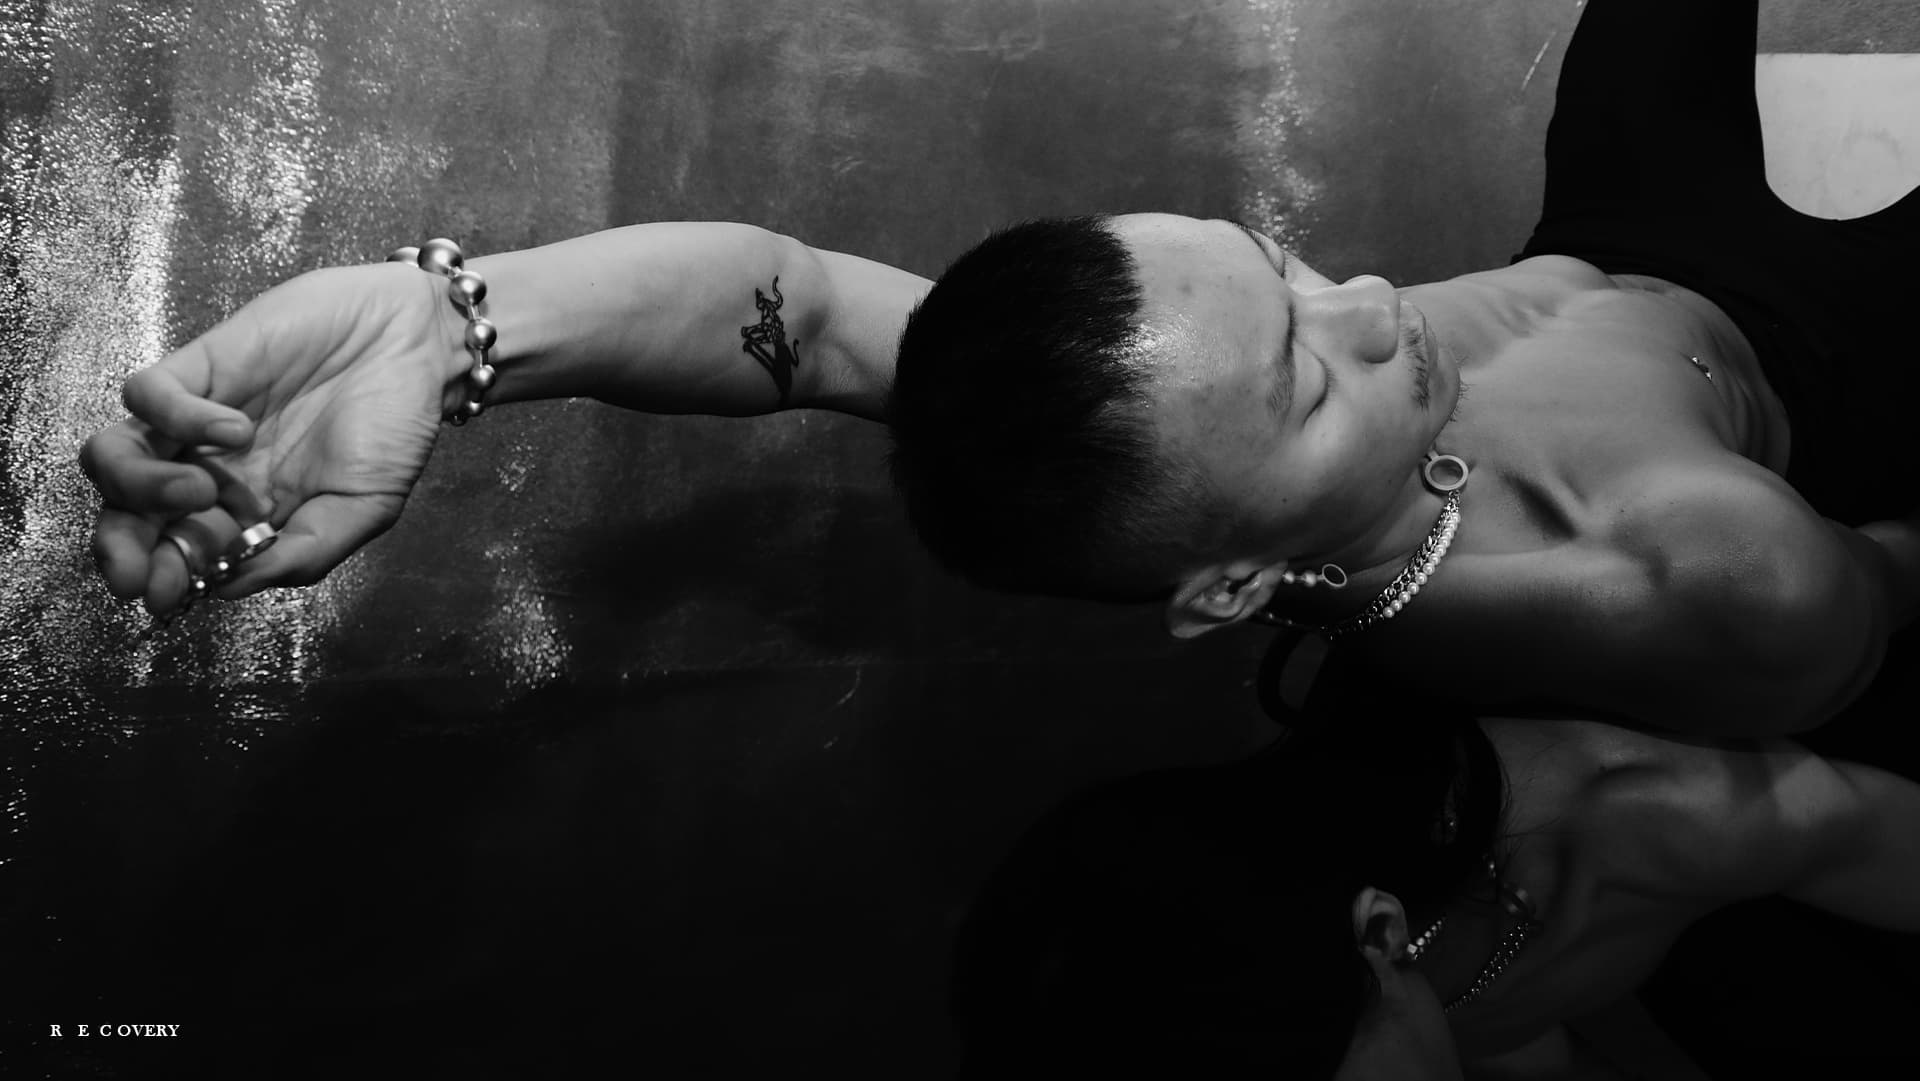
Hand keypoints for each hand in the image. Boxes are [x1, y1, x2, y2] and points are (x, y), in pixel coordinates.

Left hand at [81, 262, 458, 614]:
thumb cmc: (396, 427)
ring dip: (135, 484)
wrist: (415, 343)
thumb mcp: (365, 510)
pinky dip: (177, 417)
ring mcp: (197, 418)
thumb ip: (303, 554)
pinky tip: (237, 426)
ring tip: (195, 489)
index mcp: (247, 513)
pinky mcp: (200, 366)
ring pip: (115, 456)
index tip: (166, 595)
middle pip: (129, 512)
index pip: (178, 553)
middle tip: (136, 567)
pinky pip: (147, 394)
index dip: (161, 577)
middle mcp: (211, 470)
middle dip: (120, 545)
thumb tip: (225, 588)